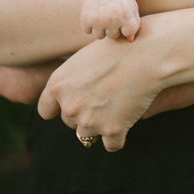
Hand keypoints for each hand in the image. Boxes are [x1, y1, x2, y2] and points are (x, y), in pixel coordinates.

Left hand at [37, 36, 162, 151]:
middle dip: (85, 112)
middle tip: (106, 94)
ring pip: (89, 135)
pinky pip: (112, 144)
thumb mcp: (85, 59)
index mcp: (57, 85)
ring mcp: (90, 121)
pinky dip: (119, 135)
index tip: (73, 102)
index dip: (59, 107)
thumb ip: (72, 81)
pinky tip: (127, 117)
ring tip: (118, 104)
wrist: (148, 54)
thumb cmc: (118, 48)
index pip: (46, 110)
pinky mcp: (113, 131)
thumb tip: (72, 95)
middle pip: (70, 122)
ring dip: (100, 125)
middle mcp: (69, 106)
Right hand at [80, 0, 139, 39]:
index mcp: (126, 16)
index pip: (128, 34)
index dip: (126, 27)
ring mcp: (98, 20)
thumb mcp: (132, 8)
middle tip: (112, 15)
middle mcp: (112, 19)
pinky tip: (94, 14)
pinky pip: (88, 31)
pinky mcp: (86, 19)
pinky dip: (90, 25)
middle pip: (113, 36)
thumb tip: (130, 40)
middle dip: (113, 28)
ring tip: (103, 16)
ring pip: (100, 36)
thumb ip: (135, 25)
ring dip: (101, 28)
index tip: (124, 17)